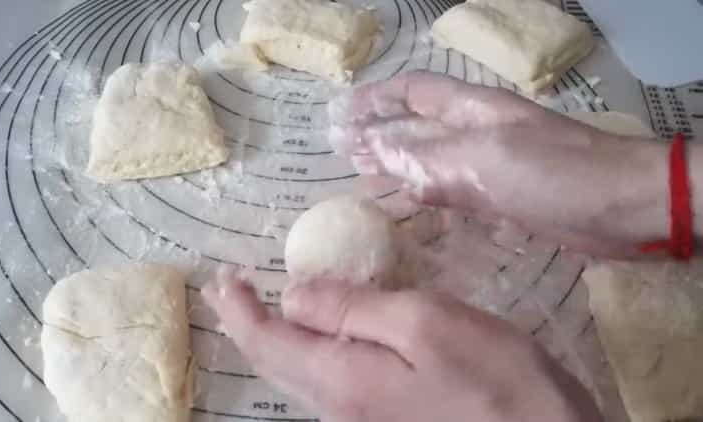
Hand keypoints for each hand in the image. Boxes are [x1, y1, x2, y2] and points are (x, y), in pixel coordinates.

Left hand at [202, 278, 602, 421]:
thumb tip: (293, 295)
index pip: (268, 341)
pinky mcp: (384, 418)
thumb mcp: (425, 324)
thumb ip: (353, 309)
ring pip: (297, 376)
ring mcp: (361, 418)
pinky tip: (316, 335)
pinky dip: (305, 351)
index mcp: (342, 379)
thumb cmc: (495, 378)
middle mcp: (339, 408)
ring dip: (272, 338)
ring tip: (260, 307)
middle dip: (246, 324)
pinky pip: (325, 382)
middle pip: (275, 364)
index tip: (223, 276)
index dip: (240, 308)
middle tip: (230, 289)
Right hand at [328, 71, 669, 256]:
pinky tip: (406, 207)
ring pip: (430, 159)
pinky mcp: (499, 199)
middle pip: (416, 125)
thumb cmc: (553, 173)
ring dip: (396, 164)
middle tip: (340, 151)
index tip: (339, 116)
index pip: (413, 92)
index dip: (375, 99)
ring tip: (361, 175)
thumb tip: (373, 147)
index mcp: (471, 109)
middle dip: (378, 133)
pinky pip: (450, 192)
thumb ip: (425, 154)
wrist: (621, 207)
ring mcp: (487, 166)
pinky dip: (422, 196)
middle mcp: (475, 131)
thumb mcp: (482, 157)